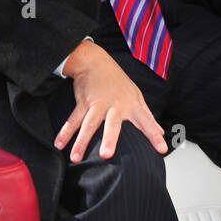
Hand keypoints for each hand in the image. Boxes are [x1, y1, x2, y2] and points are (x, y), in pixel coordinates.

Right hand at [55, 41, 167, 162]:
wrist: (95, 62)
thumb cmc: (118, 82)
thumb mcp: (137, 96)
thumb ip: (147, 117)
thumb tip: (162, 134)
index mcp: (132, 105)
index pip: (146, 122)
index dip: (154, 135)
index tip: (162, 148)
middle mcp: (115, 105)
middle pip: (111, 124)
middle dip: (109, 139)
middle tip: (106, 155)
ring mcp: (98, 104)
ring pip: (88, 124)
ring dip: (81, 141)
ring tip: (75, 158)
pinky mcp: (84, 102)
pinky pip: (73, 119)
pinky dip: (65, 132)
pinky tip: (59, 144)